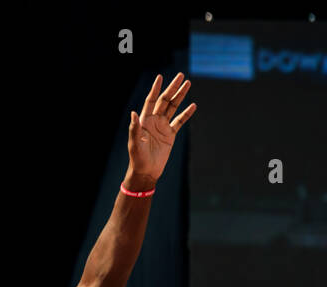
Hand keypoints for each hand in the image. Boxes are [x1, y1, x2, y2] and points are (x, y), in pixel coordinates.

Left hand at [125, 73, 196, 188]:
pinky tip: (193, 105)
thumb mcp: (134, 143)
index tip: (160, 77)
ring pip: (173, 108)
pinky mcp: (170, 135)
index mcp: (145, 120)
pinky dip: (186, 114)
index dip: (155, 89)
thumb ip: (134, 128)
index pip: (151, 100)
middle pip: (165, 100)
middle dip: (172, 88)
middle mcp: (154, 120)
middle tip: (181, 76)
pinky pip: (180, 121)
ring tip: (188, 84)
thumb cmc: (137, 158)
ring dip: (180, 96)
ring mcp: (163, 127)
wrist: (146, 171)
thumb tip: (133, 113)